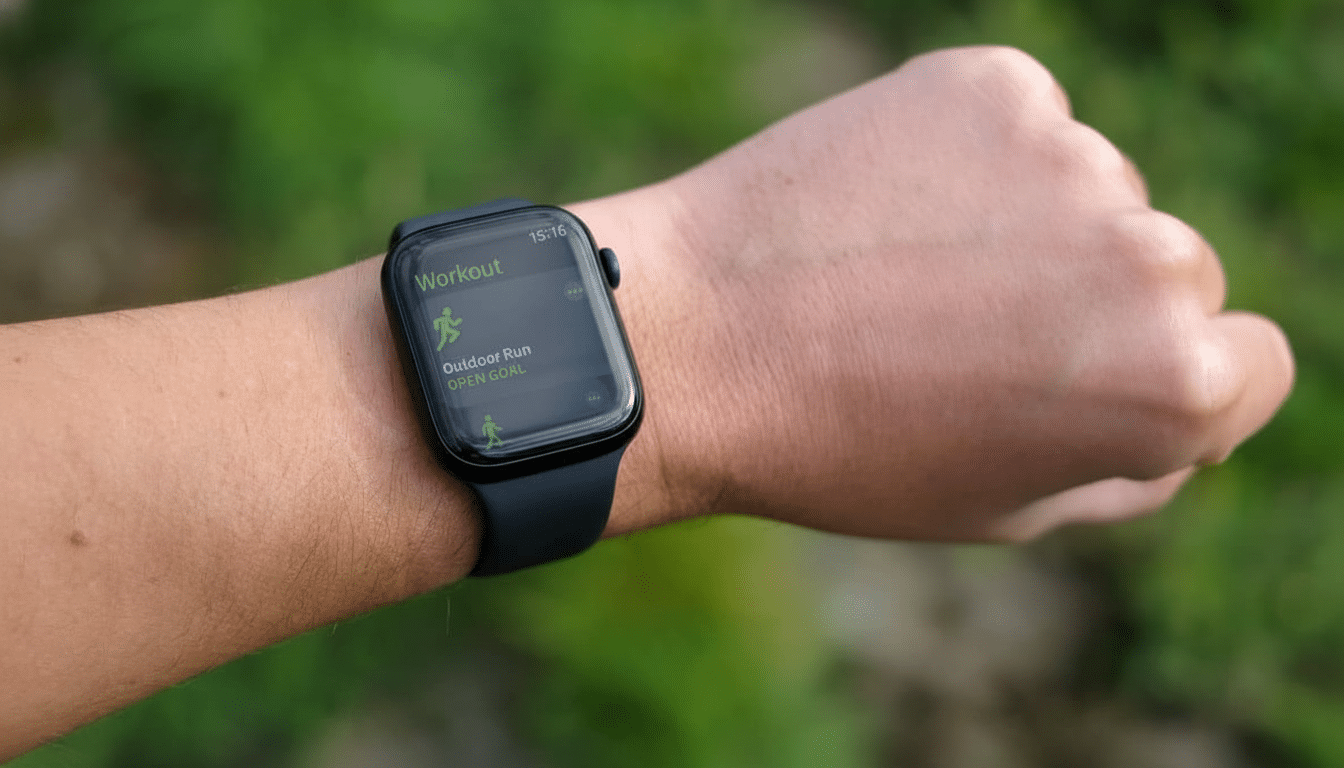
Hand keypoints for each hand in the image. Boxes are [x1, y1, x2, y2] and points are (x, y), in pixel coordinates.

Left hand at [611, 46, 1293, 541]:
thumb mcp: (1007, 507)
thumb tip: (1183, 413)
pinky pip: (1018, 124)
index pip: (1251, 364)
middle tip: (967, 337)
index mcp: (1174, 382)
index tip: (1081, 386)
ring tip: (904, 277)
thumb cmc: (844, 451)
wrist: (689, 345)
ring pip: (1090, 191)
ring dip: (1027, 225)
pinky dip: (968, 158)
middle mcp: (1152, 257)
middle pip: (1176, 271)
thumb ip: (1130, 463)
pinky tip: (884, 211)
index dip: (1164, 384)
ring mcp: (1072, 157)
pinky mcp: (993, 84)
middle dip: (1097, 303)